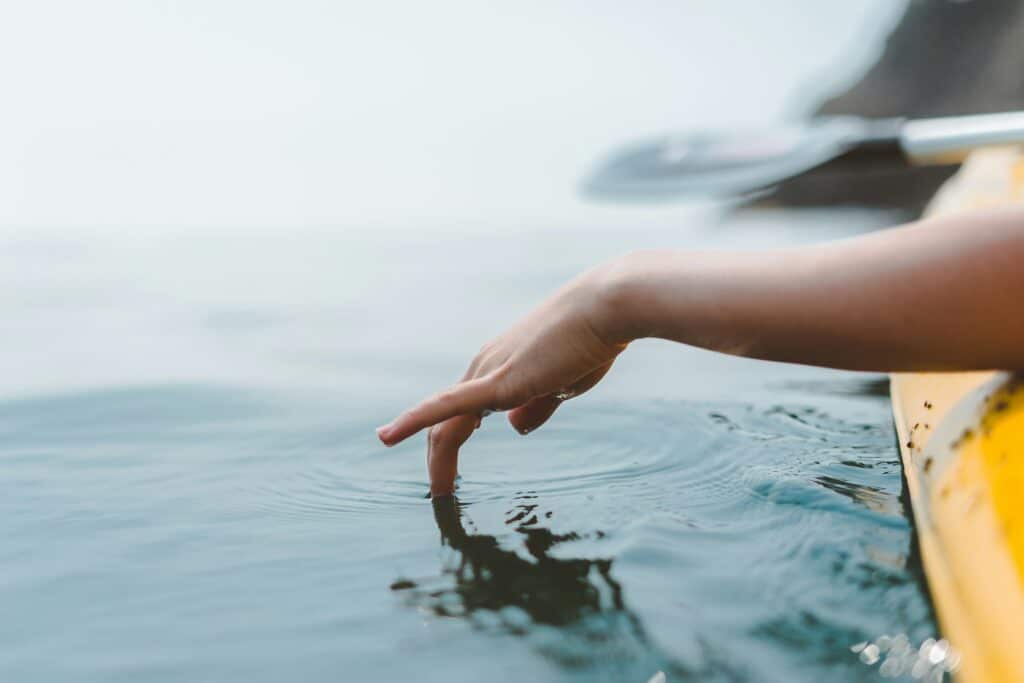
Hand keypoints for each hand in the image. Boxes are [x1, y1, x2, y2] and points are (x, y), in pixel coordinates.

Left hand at [376, 262, 630, 495]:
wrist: (604, 310)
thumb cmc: (590, 343)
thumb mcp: (562, 384)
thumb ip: (538, 406)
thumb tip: (515, 427)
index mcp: (498, 369)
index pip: (461, 411)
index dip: (449, 443)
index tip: (448, 474)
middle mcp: (484, 367)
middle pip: (446, 420)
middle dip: (439, 458)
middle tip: (440, 492)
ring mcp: (487, 372)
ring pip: (445, 423)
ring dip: (438, 460)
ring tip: (439, 493)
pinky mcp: (498, 381)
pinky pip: (447, 405)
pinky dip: (414, 421)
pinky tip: (387, 437)